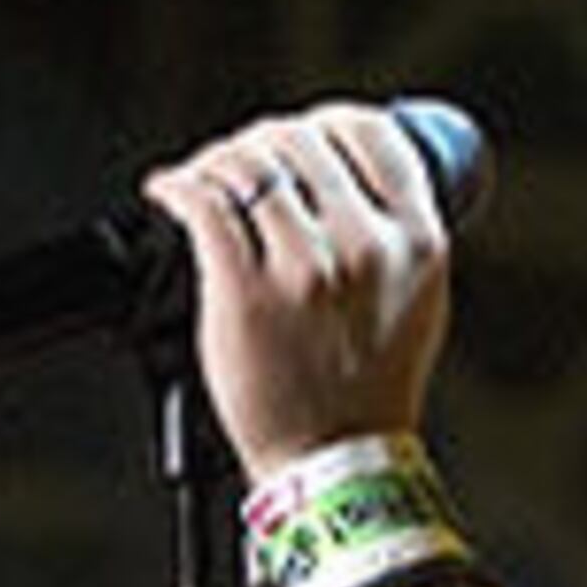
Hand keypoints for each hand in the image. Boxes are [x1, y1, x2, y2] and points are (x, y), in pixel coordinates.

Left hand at [141, 101, 455, 482]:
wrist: (335, 464)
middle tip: (239, 164)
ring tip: (202, 180)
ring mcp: (303, 269)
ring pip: (246, 167)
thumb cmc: (370, 392)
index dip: (326, 121)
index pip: (370, 134)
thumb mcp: (418, 302)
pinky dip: (177, 185)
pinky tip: (169, 190)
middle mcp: (364, 247)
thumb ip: (394, 237)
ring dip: (215, 162)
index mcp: (417, 242)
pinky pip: (202, 204)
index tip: (301, 135)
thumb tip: (345, 173)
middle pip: (299, 143)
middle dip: (260, 142)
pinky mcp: (244, 291)